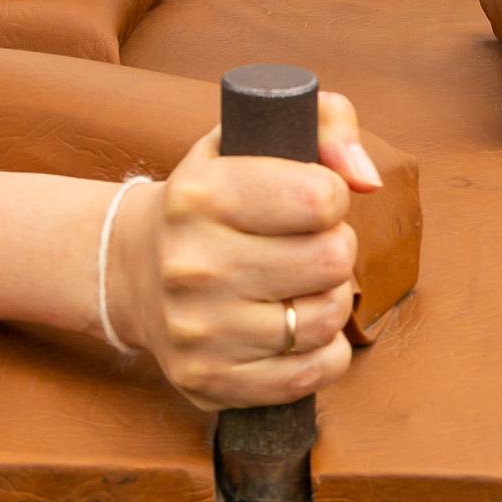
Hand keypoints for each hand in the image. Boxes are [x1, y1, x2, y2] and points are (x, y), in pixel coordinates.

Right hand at [108, 93, 380, 409]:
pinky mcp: (207, 379)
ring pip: (326, 320)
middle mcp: (190, 264)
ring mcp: (197, 329)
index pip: (318, 197)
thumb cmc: (216, 195)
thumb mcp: (254, 133)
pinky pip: (311, 374)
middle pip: (331, 260)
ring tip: (301, 283)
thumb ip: (325, 122)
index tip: (312, 198)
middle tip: (309, 243)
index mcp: (199, 194)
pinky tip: (299, 327)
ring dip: (330, 299)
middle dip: (335, 248)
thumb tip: (365, 179)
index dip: (331, 196)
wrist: (136, 267)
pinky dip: (323, 350)